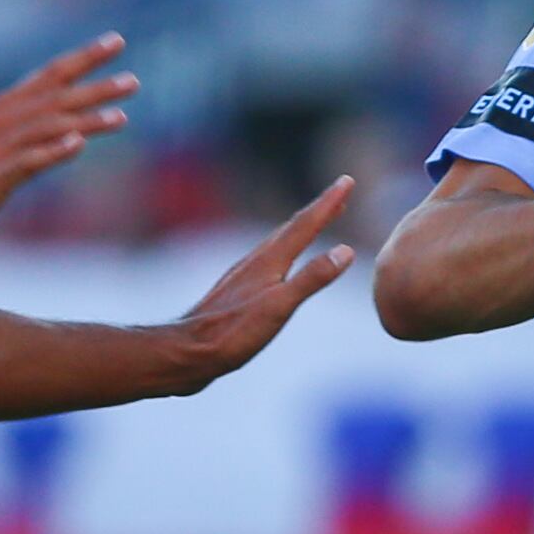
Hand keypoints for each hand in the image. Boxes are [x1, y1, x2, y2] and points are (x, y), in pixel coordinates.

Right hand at [0, 36, 136, 247]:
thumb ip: (35, 131)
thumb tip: (79, 130)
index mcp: (4, 108)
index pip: (50, 75)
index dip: (83, 56)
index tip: (116, 40)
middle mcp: (1, 122)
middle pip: (55, 99)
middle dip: (95, 88)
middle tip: (134, 82)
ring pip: (46, 128)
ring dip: (84, 120)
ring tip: (121, 115)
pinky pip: (25, 163)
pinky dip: (52, 152)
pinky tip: (78, 146)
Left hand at [168, 178, 357, 388]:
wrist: (186, 353)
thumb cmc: (233, 334)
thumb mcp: (279, 308)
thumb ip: (312, 278)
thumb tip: (346, 250)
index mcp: (269, 262)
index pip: (305, 224)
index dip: (328, 202)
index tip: (347, 180)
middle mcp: (256, 261)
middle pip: (292, 227)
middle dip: (318, 209)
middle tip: (340, 193)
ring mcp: (244, 275)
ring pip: (278, 242)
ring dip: (301, 228)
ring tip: (316, 220)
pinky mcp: (237, 291)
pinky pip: (269, 259)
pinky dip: (285, 249)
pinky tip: (281, 261)